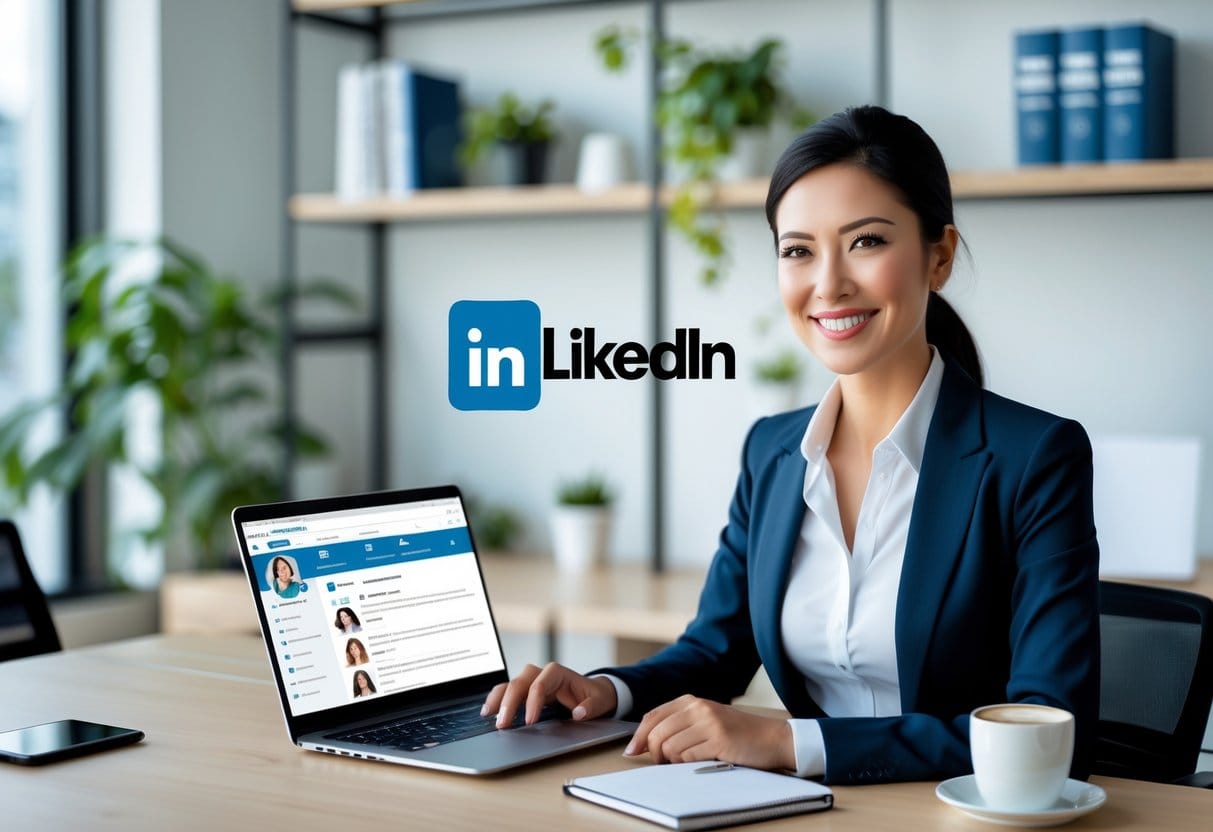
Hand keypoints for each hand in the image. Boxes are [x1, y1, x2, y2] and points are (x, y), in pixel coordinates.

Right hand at [481, 662, 618, 728]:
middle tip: (503, 725)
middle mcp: (542, 674)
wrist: (593, 693)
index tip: (529, 722)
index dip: (533, 702)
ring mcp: (532, 681)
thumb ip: (591, 706)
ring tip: (488, 715)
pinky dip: (497, 700)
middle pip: (520, 682)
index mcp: (558, 673)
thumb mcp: (600, 701)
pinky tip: (489, 712)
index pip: (540, 684)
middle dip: (509, 703)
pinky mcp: (527, 691)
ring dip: (498, 699)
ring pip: (510, 684)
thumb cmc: (595, 696)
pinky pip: (508, 692)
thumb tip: (578, 713)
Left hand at [625, 695, 794, 770]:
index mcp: (691, 701)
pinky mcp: (719, 739)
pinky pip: (687, 756)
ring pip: (669, 746)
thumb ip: (679, 725)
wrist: (773, 738)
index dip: (639, 736)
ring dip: (673, 761)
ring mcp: (709, 722)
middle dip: (654, 753)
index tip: (632, 752)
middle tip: (663, 763)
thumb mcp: (706, 721)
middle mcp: (698, 707)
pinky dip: (688, 764)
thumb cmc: (738, 734)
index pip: (653, 716)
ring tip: (688, 761)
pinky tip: (700, 761)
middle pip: (657, 732)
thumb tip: (645, 743)